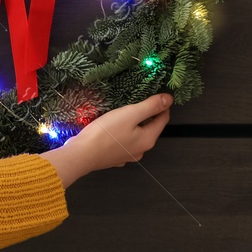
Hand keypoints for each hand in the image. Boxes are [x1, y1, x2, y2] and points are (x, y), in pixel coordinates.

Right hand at [42, 93, 172, 188]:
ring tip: (124, 113)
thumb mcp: (130, 114)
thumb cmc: (106, 133)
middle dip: (147, 114)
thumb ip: (151, 106)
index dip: (163, 105)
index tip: (157, 94)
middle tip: (138, 101)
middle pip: (150, 128)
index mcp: (148, 139)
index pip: (163, 119)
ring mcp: (127, 156)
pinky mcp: (114, 157)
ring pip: (136, 136)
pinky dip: (122, 134)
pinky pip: (124, 142)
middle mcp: (141, 150)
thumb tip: (169, 99)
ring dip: (134, 124)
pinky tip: (113, 128)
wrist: (81, 154)